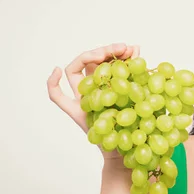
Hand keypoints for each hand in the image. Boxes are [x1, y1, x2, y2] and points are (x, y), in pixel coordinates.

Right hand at [47, 43, 138, 161]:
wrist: (132, 147)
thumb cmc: (138, 121)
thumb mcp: (141, 92)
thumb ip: (137, 70)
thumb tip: (136, 46)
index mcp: (108, 82)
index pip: (104, 58)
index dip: (114, 50)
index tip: (129, 48)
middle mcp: (93, 88)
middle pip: (89, 61)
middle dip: (105, 50)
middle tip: (121, 49)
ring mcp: (82, 98)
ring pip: (73, 71)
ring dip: (87, 57)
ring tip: (103, 53)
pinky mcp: (75, 112)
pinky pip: (56, 97)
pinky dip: (52, 83)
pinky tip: (56, 70)